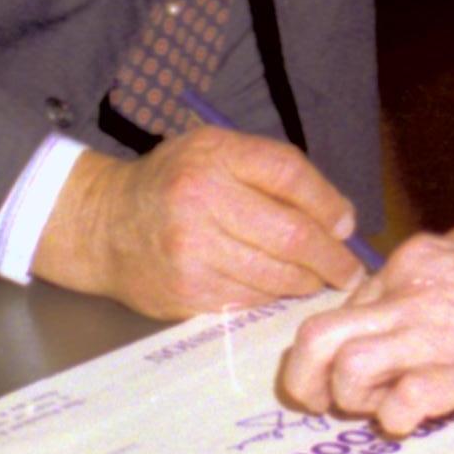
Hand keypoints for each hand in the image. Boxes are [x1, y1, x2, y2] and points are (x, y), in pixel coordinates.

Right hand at [35, 129, 365, 319]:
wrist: (103, 225)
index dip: (328, 203)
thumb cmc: (173, 183)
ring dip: (306, 282)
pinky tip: (275, 288)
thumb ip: (276, 173)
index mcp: (213, 157)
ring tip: (315, 279)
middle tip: (350, 271)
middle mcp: (200, 202)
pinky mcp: (187, 292)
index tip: (346, 225)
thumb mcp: (217, 153)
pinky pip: (251, 300)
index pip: (289, 175)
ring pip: (276, 276)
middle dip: (331, 258)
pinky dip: (272, 296)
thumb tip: (340, 220)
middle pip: (292, 235)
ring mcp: (192, 252)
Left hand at [279, 230, 453, 436]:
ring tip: (380, 411)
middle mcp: (412, 292)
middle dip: (305, 377)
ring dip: (350, 400)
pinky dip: (395, 419)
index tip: (345, 373)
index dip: (333, 347)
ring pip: (346, 369)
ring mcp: (435, 332)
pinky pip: (398, 403)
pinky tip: (415, 420)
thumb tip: (406, 323)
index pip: (343, 307)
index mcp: (415, 263)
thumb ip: (436, 288)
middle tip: (320, 404)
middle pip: (317, 336)